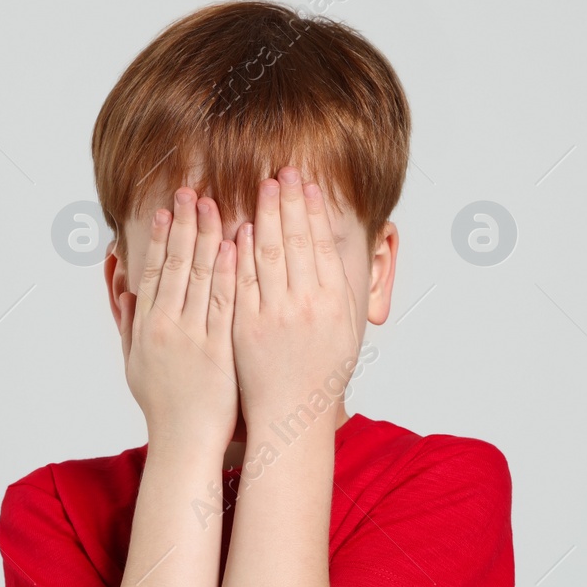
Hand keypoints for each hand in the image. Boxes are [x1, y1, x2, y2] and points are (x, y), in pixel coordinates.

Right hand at [118, 188, 238, 450]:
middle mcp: (166, 327)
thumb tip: (124, 291)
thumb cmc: (164, 406)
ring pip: (199, 276)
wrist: (186, 441)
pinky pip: (224, 302)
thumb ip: (129, 325)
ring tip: (213, 205)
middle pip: (174, 265)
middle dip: (184, 225)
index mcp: (146, 327)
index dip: (160, 238)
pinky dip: (228, 272)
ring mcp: (193, 336)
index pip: (153, 271)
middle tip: (191, 192)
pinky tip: (235, 245)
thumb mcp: (135, 364)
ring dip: (206, 237)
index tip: (167, 209)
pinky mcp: (219, 348)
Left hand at [232, 166, 360, 421]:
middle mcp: (306, 305)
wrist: (293, 414)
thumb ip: (338, 288)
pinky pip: (242, 281)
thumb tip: (330, 249)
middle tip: (282, 172)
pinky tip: (242, 227)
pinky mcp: (246, 327)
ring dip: (266, 216)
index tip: (306, 184)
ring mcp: (274, 315)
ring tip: (263, 186)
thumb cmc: (320, 373)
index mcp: (332, 302)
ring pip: (269, 254)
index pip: (321, 244)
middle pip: (296, 241)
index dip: (313, 211)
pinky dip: (243, 252)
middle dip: (288, 202)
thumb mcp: (344, 329)